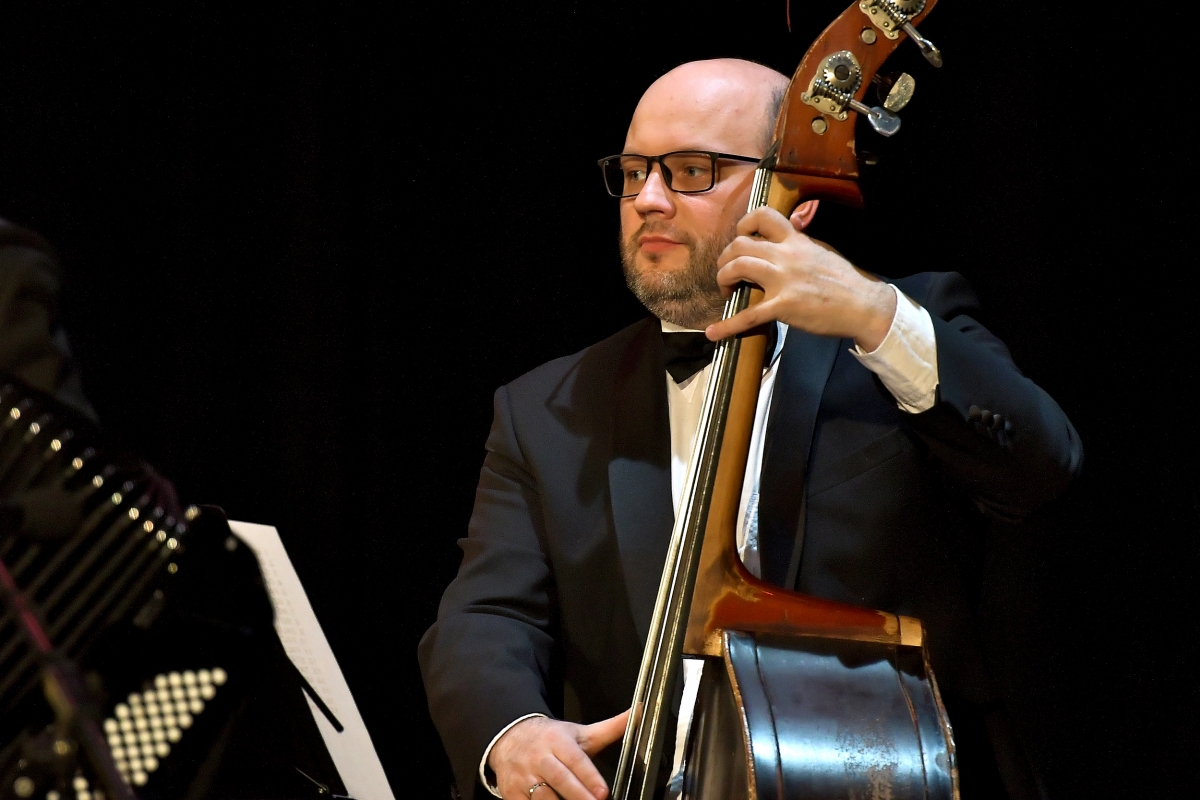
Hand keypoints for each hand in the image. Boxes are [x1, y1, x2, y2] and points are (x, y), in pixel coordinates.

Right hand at [488, 710, 629, 799]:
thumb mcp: (580, 732)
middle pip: (560, 779)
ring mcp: (523, 776)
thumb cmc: (551, 739)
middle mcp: (539, 758)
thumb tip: (640, 713)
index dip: (590, 777)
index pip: (576, 760)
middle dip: (579, 796)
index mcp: (557, 741)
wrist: (510, 737)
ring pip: (542, 796)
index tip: (603, 793)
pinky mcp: (512, 793)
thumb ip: (611, 728)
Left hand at [705, 206, 895, 351]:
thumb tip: (787, 234)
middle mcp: (786, 255)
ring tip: (725, 291)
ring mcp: (783, 280)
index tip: (740, 238)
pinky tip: (713, 333)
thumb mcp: (821, 250)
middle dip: (725, 259)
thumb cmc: (845, 281)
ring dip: (723, 279)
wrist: (864, 305)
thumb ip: (799, 243)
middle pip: (740, 245)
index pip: (763, 216)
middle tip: (727, 274)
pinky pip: (747, 315)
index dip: (743, 224)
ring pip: (737, 267)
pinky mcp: (783, 306)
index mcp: (796, 240)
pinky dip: (727, 325)